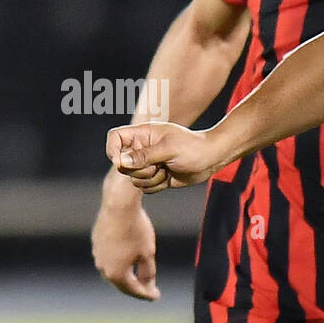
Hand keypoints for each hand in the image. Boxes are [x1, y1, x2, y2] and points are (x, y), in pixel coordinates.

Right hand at [92, 184, 159, 299]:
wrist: (119, 206)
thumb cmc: (136, 230)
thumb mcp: (147, 254)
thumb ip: (148, 273)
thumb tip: (148, 285)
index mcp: (116, 273)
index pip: (133, 290)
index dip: (146, 294)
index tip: (156, 296)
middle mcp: (103, 267)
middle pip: (121, 283)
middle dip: (136, 287)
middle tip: (148, 290)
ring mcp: (97, 254)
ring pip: (113, 270)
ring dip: (126, 275)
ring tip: (137, 278)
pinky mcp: (96, 242)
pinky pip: (109, 257)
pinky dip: (119, 262)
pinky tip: (126, 260)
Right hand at [105, 122, 220, 191]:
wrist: (211, 159)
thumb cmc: (193, 148)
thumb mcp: (169, 149)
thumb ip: (145, 155)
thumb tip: (122, 161)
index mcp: (142, 134)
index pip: (115, 138)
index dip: (113, 150)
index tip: (120, 161)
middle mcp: (142, 149)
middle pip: (123, 164)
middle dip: (140, 170)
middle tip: (158, 165)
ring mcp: (148, 164)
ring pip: (133, 179)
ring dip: (150, 179)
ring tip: (166, 169)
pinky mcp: (155, 177)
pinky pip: (144, 187)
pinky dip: (156, 186)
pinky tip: (169, 177)